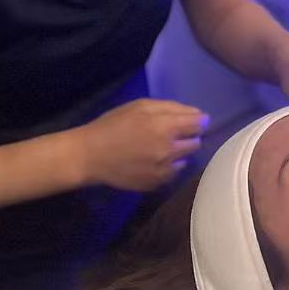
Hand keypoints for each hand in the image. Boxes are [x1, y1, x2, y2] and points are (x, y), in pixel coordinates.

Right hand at [79, 99, 208, 192]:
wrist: (90, 156)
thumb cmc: (113, 125)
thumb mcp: (139, 106)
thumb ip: (171, 108)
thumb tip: (198, 114)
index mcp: (165, 126)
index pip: (199, 123)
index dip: (197, 120)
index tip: (190, 121)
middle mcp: (169, 149)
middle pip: (196, 142)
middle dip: (187, 136)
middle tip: (169, 133)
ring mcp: (164, 169)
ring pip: (186, 158)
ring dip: (178, 152)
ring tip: (158, 148)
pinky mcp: (157, 183)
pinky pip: (174, 172)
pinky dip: (169, 166)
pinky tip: (152, 161)